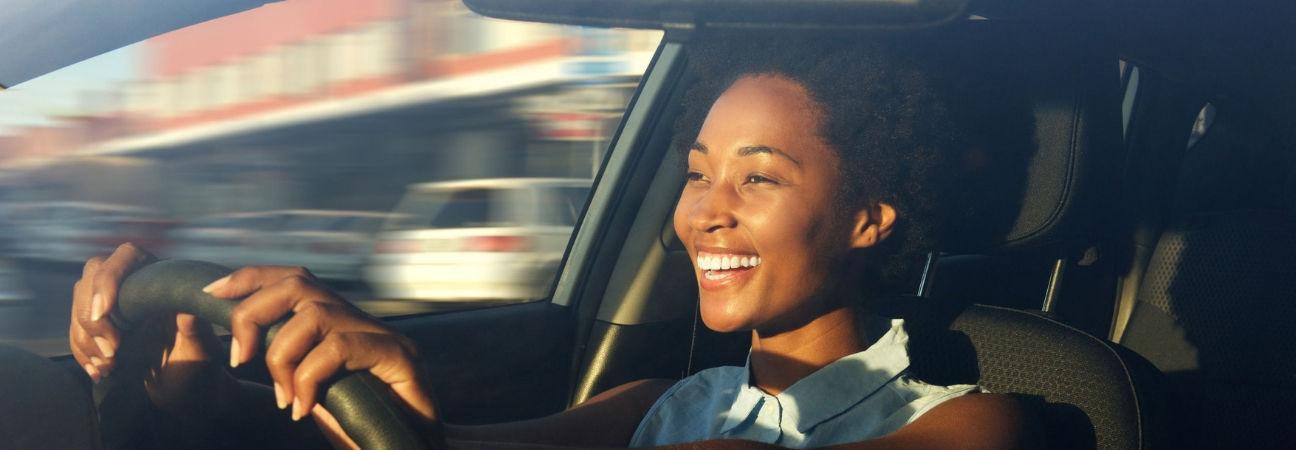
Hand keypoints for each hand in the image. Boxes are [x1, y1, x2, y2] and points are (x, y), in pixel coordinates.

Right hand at [68, 243, 231, 415]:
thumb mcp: (201, 349)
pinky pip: (76, 332)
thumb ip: (195, 329)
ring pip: (79, 306)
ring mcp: (113, 306)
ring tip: (108, 367)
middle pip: (91, 278)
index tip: (104, 310)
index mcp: (160, 279)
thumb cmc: (197, 365)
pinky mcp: (100, 328)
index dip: (109, 277)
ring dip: (85, 339)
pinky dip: (81, 353)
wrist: (183, 388)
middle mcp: (133, 285)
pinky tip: (97, 372)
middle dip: (92, 317)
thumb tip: (187, 308)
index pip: (128, 256)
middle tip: (111, 350)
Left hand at [210, 266, 440, 446]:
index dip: (250, 279)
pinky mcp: (401, 356)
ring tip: (283, 398)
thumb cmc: (361, 430)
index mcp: (338, 323)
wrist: (406, 449)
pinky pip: (339, 348)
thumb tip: (239, 347)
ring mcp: (384, 335)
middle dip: (253, 313)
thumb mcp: (310, 393)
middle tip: (239, 358)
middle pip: (298, 282)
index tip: (211, 292)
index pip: (292, 279)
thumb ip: (286, 368)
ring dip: (281, 356)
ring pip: (314, 313)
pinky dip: (309, 379)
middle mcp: (362, 321)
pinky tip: (305, 410)